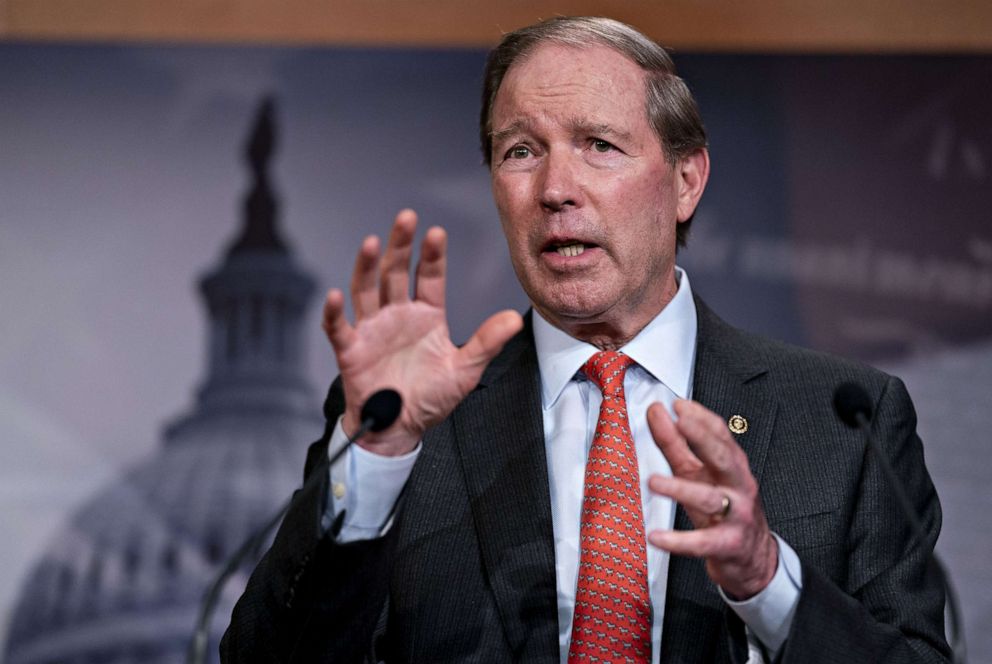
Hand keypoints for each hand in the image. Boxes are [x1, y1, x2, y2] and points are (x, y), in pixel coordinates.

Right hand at [322, 209, 522, 456]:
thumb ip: (487, 342)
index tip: (437, 232)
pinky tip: (335, 295)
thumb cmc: (431, 398)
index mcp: (426, 315)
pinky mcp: (351, 351)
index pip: (429, 277)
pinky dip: (335, 313)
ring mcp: (372, 330)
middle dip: (400, 245)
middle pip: (395, 272)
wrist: (402, 429)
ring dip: (367, 267)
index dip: (432, 255)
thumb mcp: (465, 370)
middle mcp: (397, 314)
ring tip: (373, 242)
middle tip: (406, 217)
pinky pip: (339, 328)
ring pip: (366, 290)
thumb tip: (515, 317)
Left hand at [646, 400, 777, 598]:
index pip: (721, 435)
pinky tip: (655, 536)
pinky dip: (678, 541)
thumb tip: (657, 412)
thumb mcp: (698, 474)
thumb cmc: (723, 509)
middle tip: (680, 423)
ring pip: (709, 499)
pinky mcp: (727, 544)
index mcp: (732, 466)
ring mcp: (736, 515)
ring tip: (653, 482)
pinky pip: (701, 543)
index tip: (679, 404)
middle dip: (704, 438)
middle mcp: (738, 486)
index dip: (701, 418)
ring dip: (680, 489)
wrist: (753, 558)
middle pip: (724, 458)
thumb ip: (676, 444)